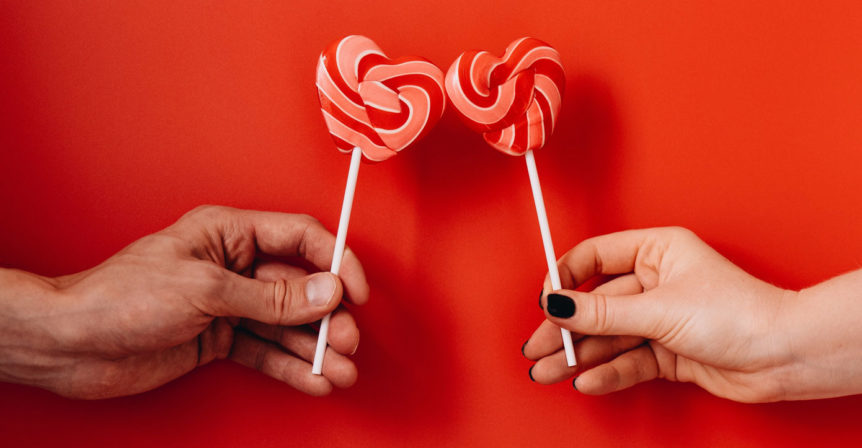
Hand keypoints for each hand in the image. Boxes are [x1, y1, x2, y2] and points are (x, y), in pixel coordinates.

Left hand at [0, 205, 368, 398]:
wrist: (73, 343)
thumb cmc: (122, 296)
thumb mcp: (206, 290)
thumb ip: (271, 296)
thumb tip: (325, 291)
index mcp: (230, 233)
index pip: (300, 237)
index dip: (335, 261)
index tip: (356, 292)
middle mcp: (234, 266)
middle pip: (299, 286)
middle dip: (326, 316)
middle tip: (344, 341)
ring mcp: (228, 304)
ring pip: (286, 324)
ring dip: (314, 347)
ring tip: (339, 370)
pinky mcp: (219, 338)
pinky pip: (265, 350)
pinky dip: (289, 366)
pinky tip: (312, 379)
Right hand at [524, 227, 802, 401]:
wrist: (783, 356)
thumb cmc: (738, 313)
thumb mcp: (658, 309)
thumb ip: (602, 312)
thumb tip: (557, 305)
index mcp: (655, 251)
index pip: (594, 257)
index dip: (564, 278)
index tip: (544, 301)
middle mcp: (655, 281)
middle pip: (596, 303)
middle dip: (565, 328)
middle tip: (537, 347)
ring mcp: (661, 318)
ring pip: (609, 336)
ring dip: (579, 355)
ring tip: (550, 371)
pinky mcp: (668, 351)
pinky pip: (628, 360)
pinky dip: (608, 371)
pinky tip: (587, 380)